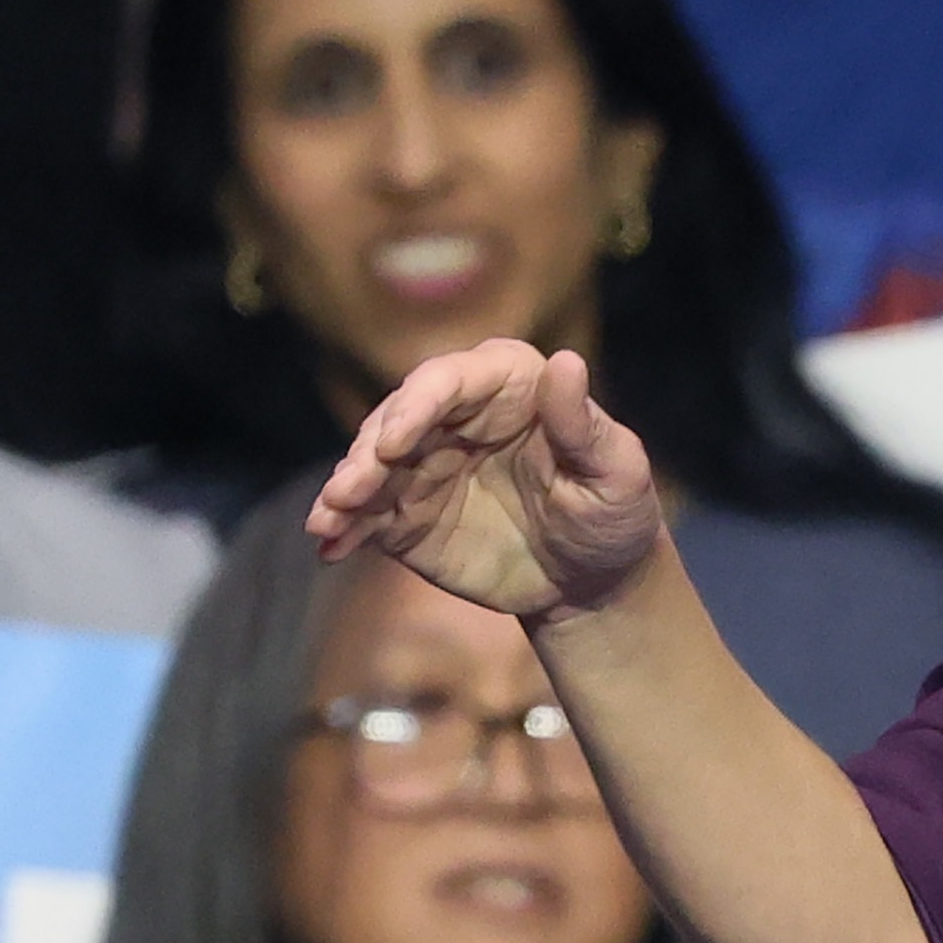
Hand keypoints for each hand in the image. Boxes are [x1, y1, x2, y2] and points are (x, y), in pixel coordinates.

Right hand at [308, 339, 674, 625]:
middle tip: (346, 491)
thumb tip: (567, 362)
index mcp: (509, 385)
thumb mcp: (617, 472)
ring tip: (325, 521)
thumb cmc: (613, 514)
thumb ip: (585, 425)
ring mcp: (424, 462)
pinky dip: (344, 528)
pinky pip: (367, 514)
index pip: (452, 380)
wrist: (591, 580)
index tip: (394, 442)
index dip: (418, 405)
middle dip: (367, 453)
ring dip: (344, 491)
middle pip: (397, 419)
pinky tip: (328, 546)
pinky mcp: (405, 511)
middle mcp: (455, 414)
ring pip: (371, 464)